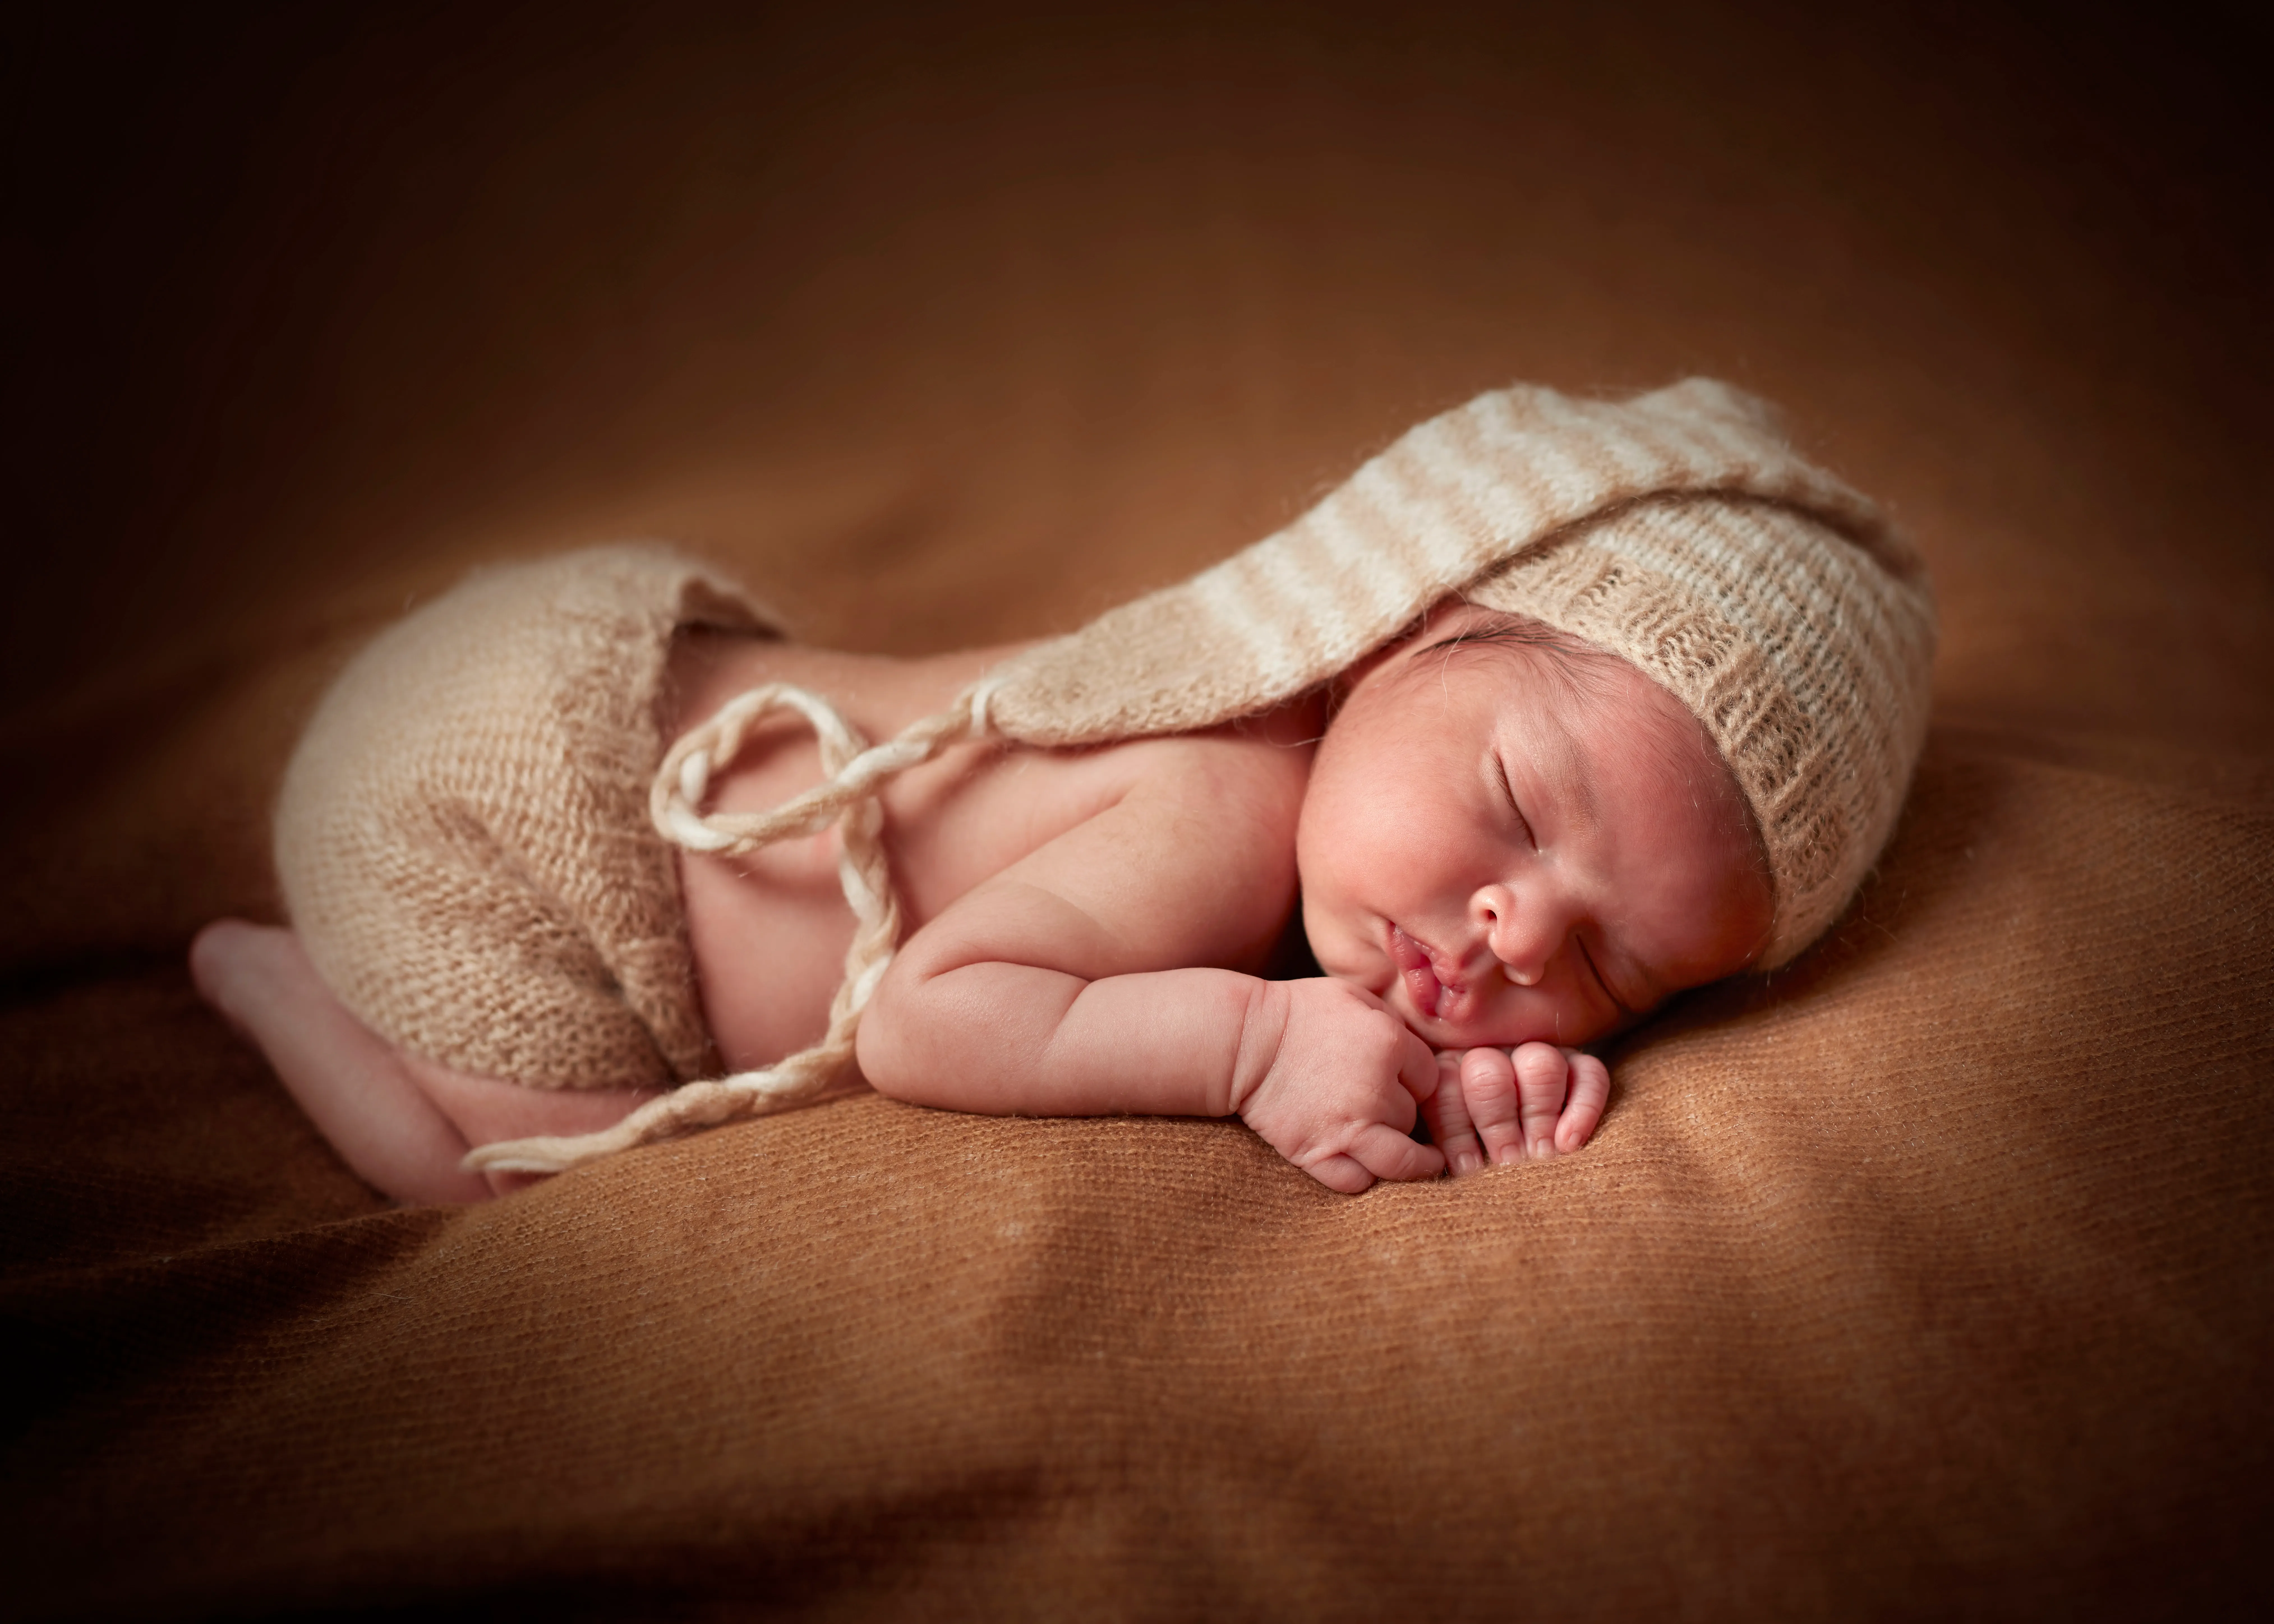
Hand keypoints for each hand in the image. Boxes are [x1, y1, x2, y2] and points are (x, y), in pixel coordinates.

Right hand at [1236, 979, 1444, 1193]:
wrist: (1243, 1040)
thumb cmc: (1297, 1012)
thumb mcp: (1352, 995)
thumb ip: (1391, 1019)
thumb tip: (1415, 1047)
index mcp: (1390, 1045)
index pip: (1430, 1078)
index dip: (1419, 1080)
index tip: (1404, 1081)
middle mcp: (1377, 1091)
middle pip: (1414, 1117)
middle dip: (1405, 1112)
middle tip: (1386, 1107)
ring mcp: (1348, 1127)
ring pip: (1401, 1161)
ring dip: (1410, 1161)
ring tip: (1420, 1163)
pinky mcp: (1317, 1153)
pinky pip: (1357, 1181)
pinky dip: (1366, 1177)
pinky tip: (1369, 1168)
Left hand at [1424, 1043, 1609, 1175]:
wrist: (1524, 1160)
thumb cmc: (1475, 1162)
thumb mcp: (1448, 1155)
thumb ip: (1441, 1151)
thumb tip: (1446, 1169)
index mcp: (1446, 1072)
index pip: (1445, 1089)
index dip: (1456, 1132)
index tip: (1468, 1169)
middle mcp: (1490, 1055)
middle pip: (1489, 1074)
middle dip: (1498, 1126)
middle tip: (1509, 1165)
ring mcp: (1536, 1055)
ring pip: (1540, 1065)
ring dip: (1539, 1116)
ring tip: (1541, 1158)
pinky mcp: (1579, 1065)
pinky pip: (1589, 1073)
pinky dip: (1582, 1107)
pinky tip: (1571, 1143)